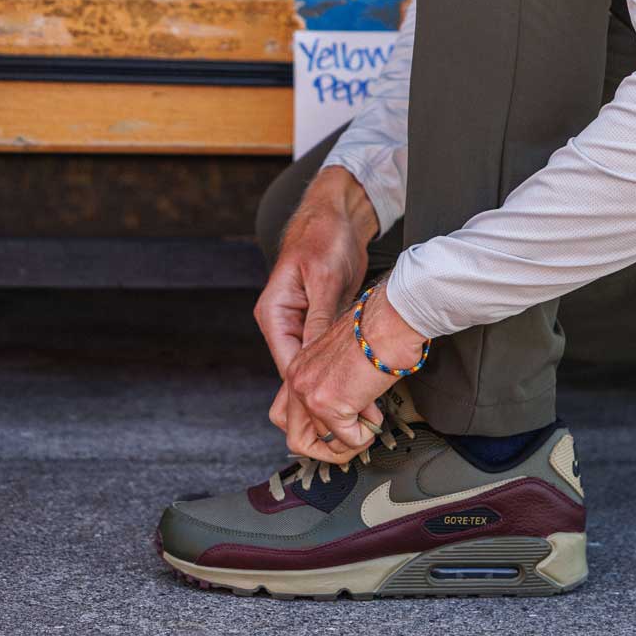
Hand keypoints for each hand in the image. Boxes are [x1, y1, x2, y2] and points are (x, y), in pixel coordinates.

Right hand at [254, 166, 378, 461]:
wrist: (336, 213)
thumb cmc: (324, 236)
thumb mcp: (325, 278)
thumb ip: (320, 318)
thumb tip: (316, 357)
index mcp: (275, 314)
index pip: (288, 364)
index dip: (309, 392)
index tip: (331, 413)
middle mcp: (283, 323)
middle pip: (298, 373)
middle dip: (323, 399)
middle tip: (351, 423)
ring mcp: (300, 323)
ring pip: (314, 368)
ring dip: (335, 387)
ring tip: (359, 414)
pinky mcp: (320, 320)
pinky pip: (327, 353)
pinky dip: (342, 369)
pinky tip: (361, 387)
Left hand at [286, 279, 428, 462]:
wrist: (391, 318)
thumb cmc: (379, 329)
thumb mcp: (343, 358)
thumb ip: (332, 384)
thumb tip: (346, 414)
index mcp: (299, 365)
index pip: (286, 415)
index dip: (314, 428)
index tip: (337, 427)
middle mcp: (297, 379)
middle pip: (296, 438)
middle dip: (326, 448)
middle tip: (351, 438)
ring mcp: (310, 393)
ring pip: (322, 444)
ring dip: (350, 440)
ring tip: (368, 422)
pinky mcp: (329, 404)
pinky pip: (348, 440)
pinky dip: (366, 434)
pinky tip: (375, 412)